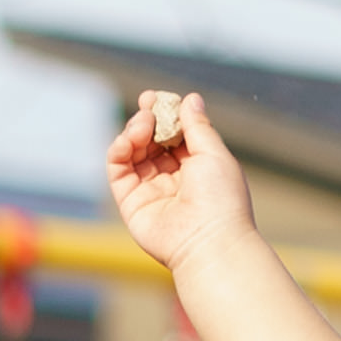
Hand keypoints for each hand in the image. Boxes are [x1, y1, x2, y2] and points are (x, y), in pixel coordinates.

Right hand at [105, 88, 259, 278]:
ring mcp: (151, 190)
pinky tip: (129, 139)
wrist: (209, 242)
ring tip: (144, 123)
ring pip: (133, 151)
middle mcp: (173, 179)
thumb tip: (189, 98)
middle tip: (148, 104)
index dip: (165, 114)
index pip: (175, 135)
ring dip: (134, 131)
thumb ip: (197, 126)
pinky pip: (118, 170)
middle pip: (151, 140)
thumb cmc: (221, 199)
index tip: (158, 98)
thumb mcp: (213, 154)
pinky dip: (119, 149)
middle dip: (147, 118)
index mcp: (198, 168)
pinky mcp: (131, 202)